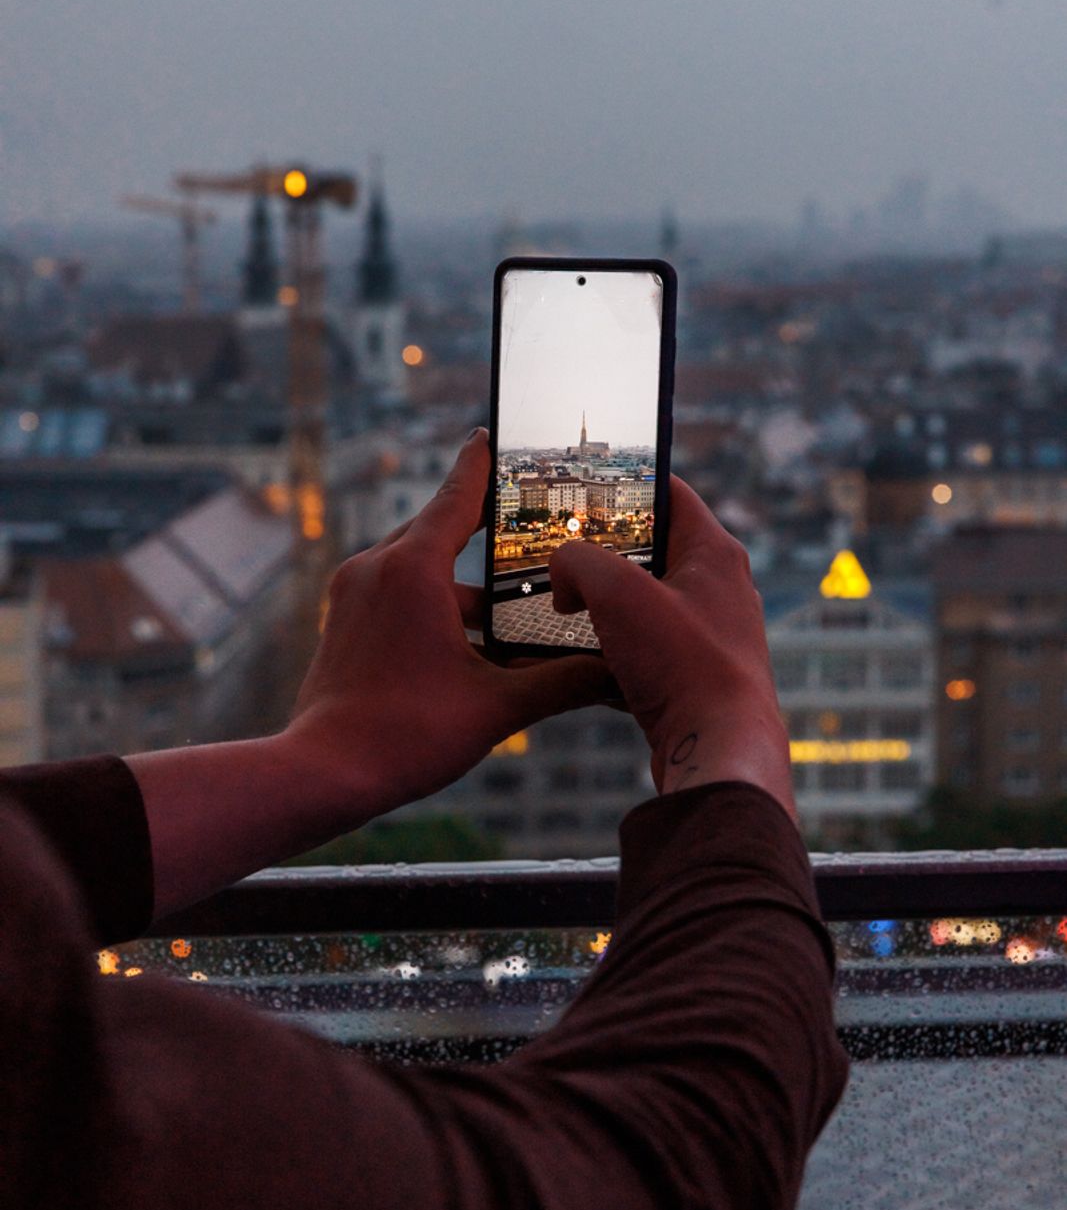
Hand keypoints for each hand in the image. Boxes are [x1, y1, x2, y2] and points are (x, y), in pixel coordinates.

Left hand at [282, 430, 608, 821]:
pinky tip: (468, 638)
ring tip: (511, 600)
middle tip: (527, 522)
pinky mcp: (344, 620)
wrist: (322, 773)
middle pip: (441, 530)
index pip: (458, 497)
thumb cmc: (406, 736)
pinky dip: (435, 603)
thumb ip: (563, 681)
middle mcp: (376, 567)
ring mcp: (353, 593)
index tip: (495, 436)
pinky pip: (398, 593)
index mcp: (413, 569)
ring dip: (464, 581)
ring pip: (420, 567)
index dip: (484, 466)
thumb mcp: (498, 708)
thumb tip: (619, 673)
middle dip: (485, 529)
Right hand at [549, 478, 794, 816]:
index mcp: (714, 553)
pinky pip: (648, 648)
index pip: (670, 493)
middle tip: (562, 556)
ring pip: (646, 603)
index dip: (626, 485)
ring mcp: (711, 633)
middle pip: (653, 550)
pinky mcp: (697, 674)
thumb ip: (579, 562)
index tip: (585, 490)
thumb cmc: (683, 665)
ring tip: (565, 609)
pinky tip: (584, 662)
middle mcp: (720, 588)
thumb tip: (563, 571)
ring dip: (605, 607)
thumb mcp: (617, 594)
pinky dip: (615, 649)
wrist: (718, 749)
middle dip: (604, 555)